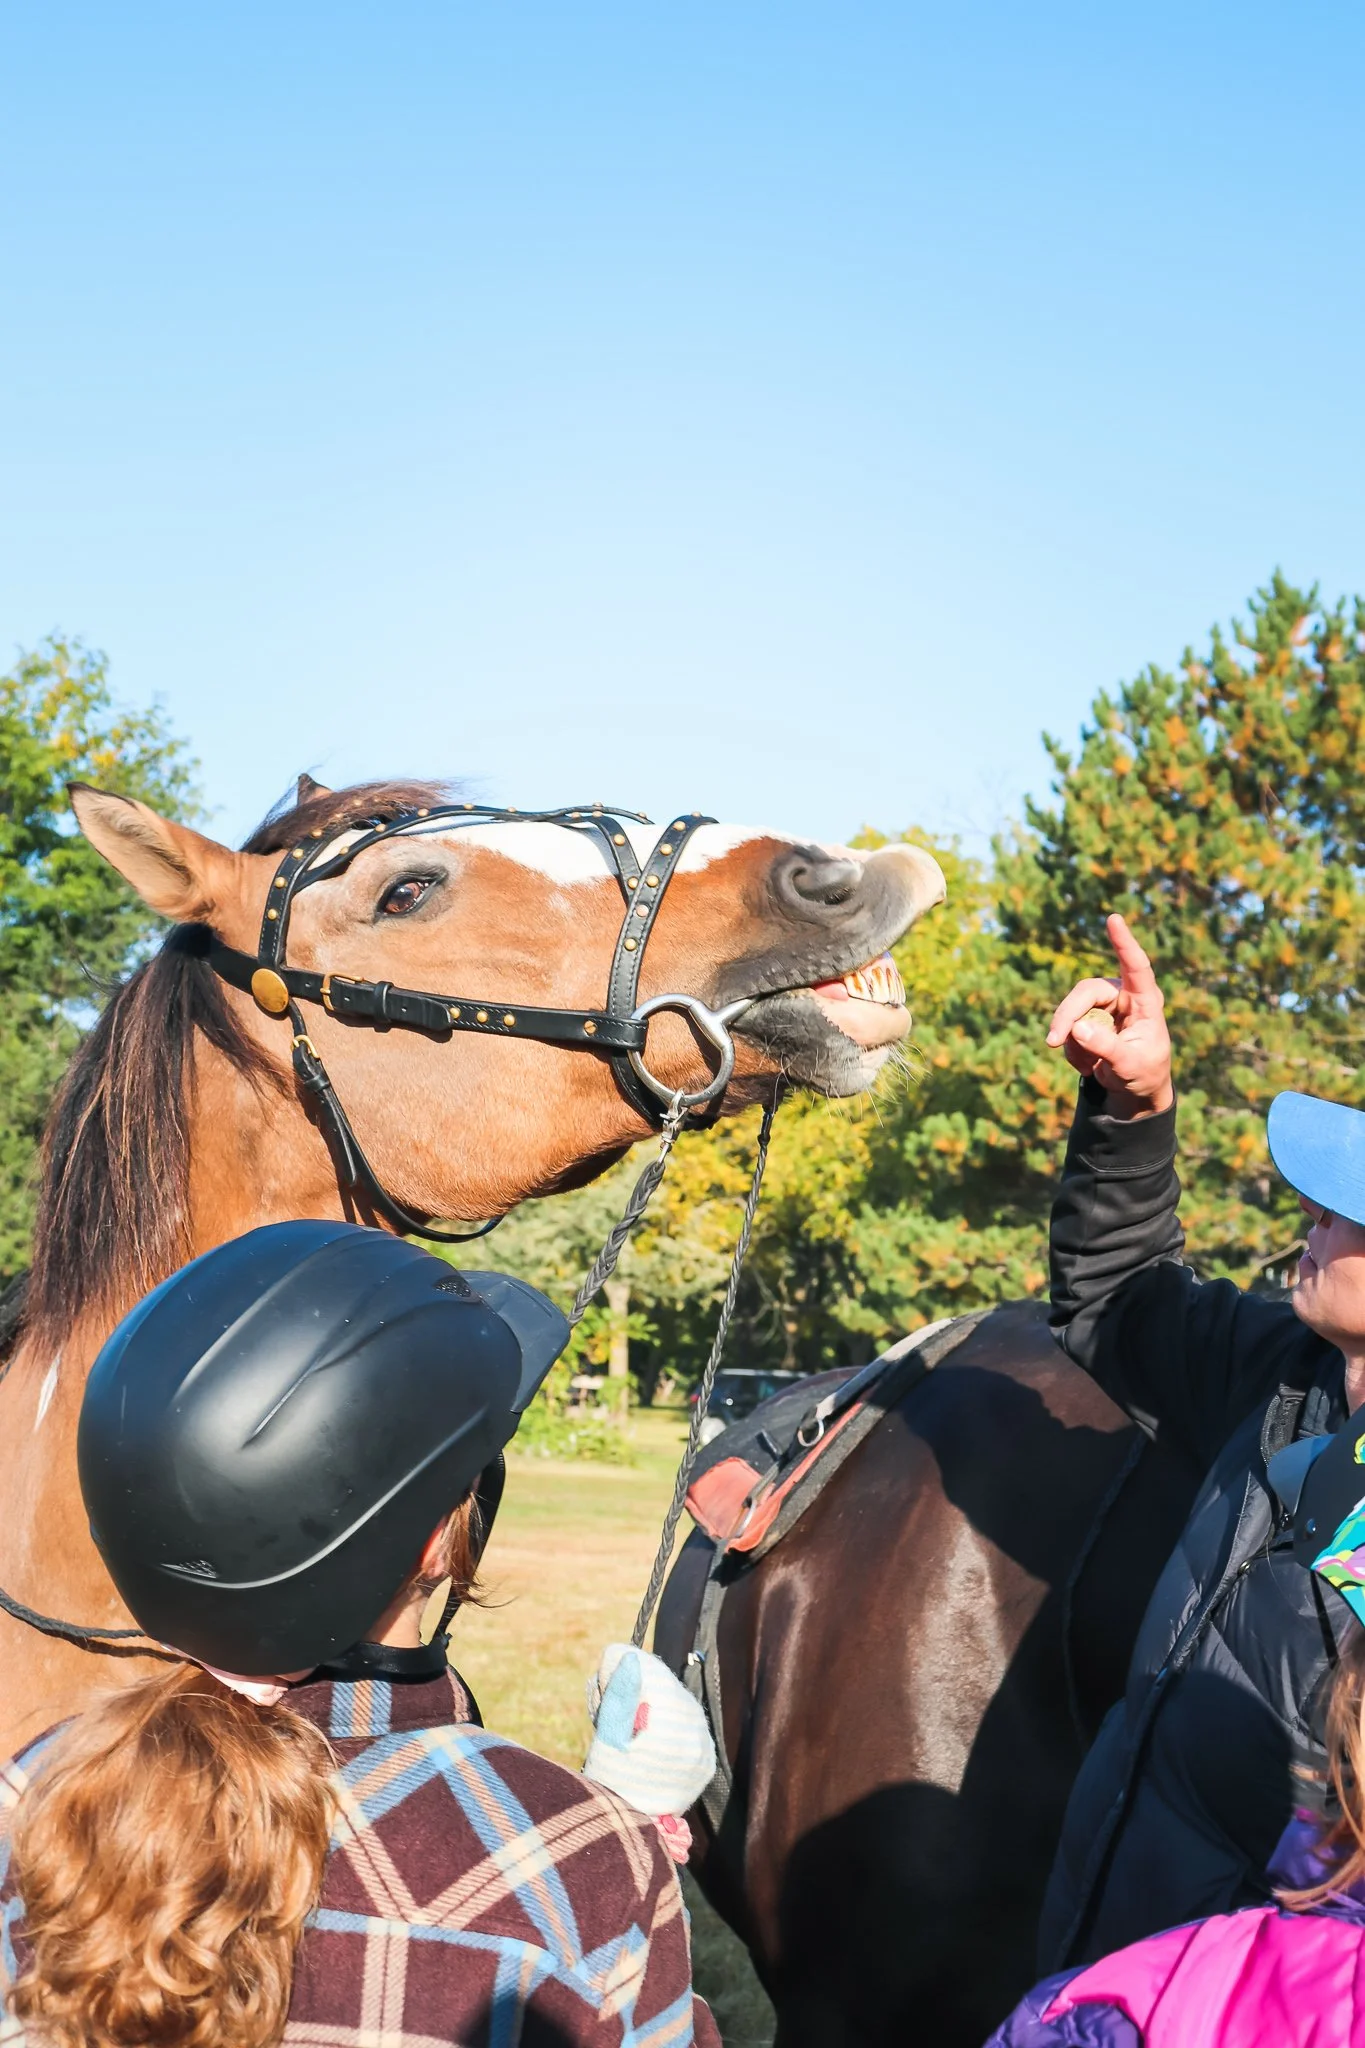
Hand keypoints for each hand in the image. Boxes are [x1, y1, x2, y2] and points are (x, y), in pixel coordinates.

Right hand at [1046, 914, 1173, 1118]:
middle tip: (1052, 1041)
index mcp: (1145, 1001)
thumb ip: (1107, 1047)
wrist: (1134, 1090)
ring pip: (1071, 1010)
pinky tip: (1089, 1065)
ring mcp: (1103, 1006)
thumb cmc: (1144, 1073)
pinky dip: (1071, 1050)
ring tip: (1091, 1067)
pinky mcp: (1087, 1017)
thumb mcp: (1129, 1065)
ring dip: (1072, 1041)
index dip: (1124, 943)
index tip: (1113, 919)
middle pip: (1086, 992)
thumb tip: (1077, 1027)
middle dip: (1067, 1016)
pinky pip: (1067, 1028)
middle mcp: (1122, 996)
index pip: (1137, 967)